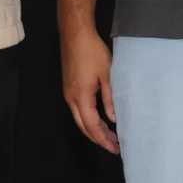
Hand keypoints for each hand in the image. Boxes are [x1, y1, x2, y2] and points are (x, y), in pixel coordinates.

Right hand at [60, 23, 118, 153]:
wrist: (75, 34)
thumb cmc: (92, 52)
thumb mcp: (107, 75)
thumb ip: (110, 98)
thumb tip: (113, 118)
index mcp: (81, 96)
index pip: (92, 125)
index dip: (103, 139)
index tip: (115, 148)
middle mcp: (71, 98)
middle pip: (83, 126)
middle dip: (98, 138)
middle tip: (113, 146)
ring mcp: (68, 92)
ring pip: (79, 118)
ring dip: (93, 129)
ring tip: (109, 135)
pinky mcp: (69, 86)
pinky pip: (77, 109)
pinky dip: (88, 118)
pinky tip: (98, 118)